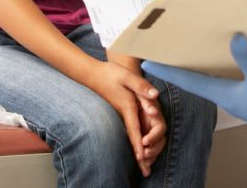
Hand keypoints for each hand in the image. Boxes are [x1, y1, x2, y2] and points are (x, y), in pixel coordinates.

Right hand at [85, 60, 163, 175]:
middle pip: (132, 138)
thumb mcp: (126, 76)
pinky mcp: (121, 113)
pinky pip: (129, 130)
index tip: (143, 158)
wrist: (92, 74)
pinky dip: (134, 142)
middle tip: (146, 172)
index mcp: (127, 107)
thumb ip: (141, 85)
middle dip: (139, 155)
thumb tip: (155, 95)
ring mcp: (121, 114)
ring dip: (137, 151)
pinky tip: (137, 149)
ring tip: (144, 168)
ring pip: (131, 136)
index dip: (139, 144)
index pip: (134, 129)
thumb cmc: (110, 74)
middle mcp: (124, 114)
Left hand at [143, 34, 246, 151]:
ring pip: (214, 81)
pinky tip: (231, 61)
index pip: (188, 81)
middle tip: (168, 54)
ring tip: (193, 53)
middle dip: (182, 68)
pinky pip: (232, 81)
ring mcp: (242, 99)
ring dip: (202, 69)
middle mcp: (228, 98)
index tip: (146, 63)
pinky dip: (224, 70)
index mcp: (224, 95)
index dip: (167, 71)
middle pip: (198, 81)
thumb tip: (234, 38)